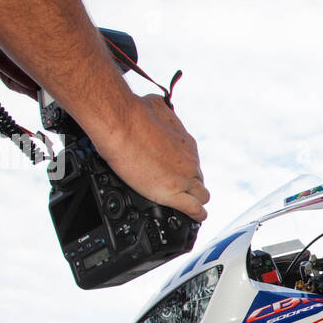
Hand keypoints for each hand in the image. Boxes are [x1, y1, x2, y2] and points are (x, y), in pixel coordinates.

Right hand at [90, 94, 209, 221]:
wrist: (121, 123)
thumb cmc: (134, 113)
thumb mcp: (157, 105)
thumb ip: (163, 112)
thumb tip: (159, 104)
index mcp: (187, 144)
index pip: (193, 163)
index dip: (187, 171)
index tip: (181, 174)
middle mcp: (189, 161)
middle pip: (198, 180)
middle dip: (193, 187)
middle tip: (184, 192)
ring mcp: (183, 178)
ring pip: (201, 195)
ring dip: (197, 201)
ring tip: (194, 208)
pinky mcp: (172, 192)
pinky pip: (193, 209)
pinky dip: (197, 215)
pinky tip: (198, 218)